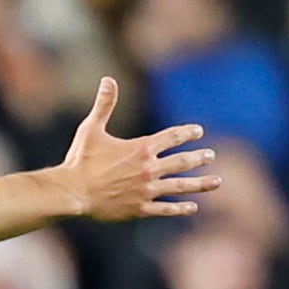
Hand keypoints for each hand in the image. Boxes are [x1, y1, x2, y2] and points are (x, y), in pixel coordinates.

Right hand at [55, 78, 216, 221]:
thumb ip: (104, 105)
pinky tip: (192, 207)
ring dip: (201, 183)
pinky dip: (180, 208)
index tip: (198, 132)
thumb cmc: (79, 161)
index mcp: (141, 148)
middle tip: (210, 156)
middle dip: (199, 158)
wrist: (71, 193)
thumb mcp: (91, 129)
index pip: (173, 137)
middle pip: (183, 162)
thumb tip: (108, 79)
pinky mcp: (139, 208)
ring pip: (180, 186)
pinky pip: (165, 209)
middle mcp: (149, 169)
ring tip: (216, 181)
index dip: (188, 133)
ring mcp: (146, 190)